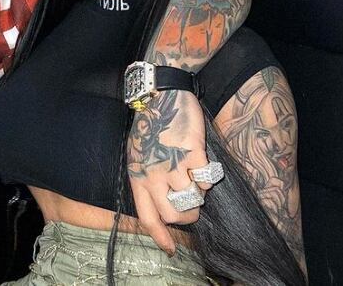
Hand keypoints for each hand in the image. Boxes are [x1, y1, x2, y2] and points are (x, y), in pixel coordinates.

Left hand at [127, 90, 209, 253]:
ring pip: (194, 199)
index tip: (171, 251)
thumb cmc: (149, 127)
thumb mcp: (137, 155)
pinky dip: (208, 176)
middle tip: (192, 202)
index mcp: (138, 176)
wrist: (160, 96)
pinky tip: (201, 163)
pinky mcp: (192, 152)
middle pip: (175, 215)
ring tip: (193, 175)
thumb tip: (161, 209)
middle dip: (188, 215)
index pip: (147, 217)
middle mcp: (153, 174)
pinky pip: (207, 180)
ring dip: (199, 193)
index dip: (160, 237)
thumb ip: (146, 180)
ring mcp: (173, 164)